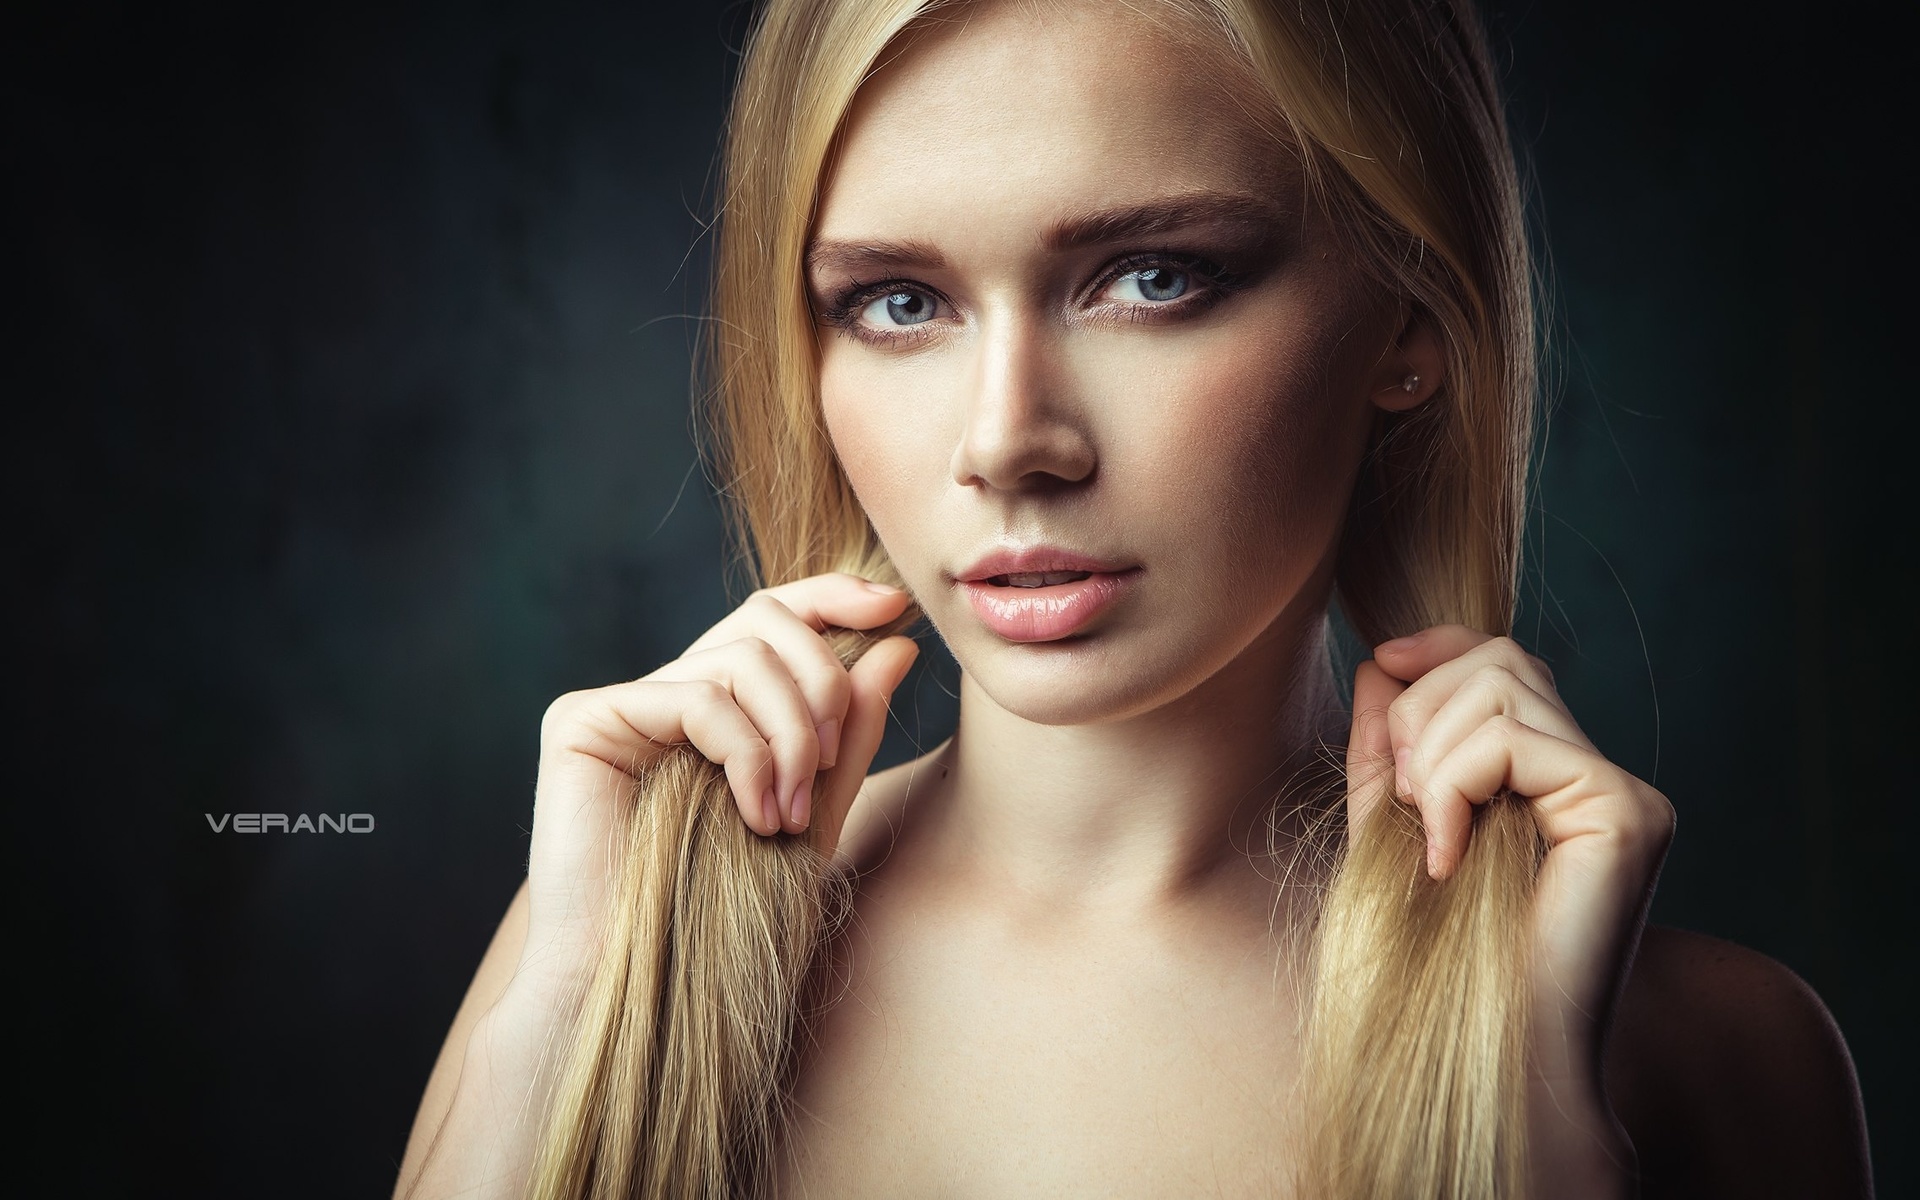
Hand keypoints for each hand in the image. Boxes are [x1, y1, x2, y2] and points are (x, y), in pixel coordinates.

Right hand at [519, 572, 920, 979]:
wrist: (654, 990)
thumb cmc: (731, 918)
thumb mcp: (816, 813)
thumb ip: (850, 732)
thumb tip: (898, 642)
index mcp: (717, 709)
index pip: (773, 618)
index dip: (831, 597)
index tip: (893, 610)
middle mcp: (665, 695)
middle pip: (761, 623)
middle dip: (821, 684)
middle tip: (830, 764)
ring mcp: (621, 706)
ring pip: (738, 661)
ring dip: (790, 737)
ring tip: (790, 816)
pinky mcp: (583, 721)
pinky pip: (693, 698)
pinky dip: (745, 755)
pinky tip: (755, 816)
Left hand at [1347, 625, 1675, 1184]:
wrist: (1484, 1053)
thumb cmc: (1435, 959)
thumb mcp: (1393, 829)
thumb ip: (1388, 747)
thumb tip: (1381, 660)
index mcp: (1555, 782)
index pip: (1505, 662)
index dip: (1440, 647)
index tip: (1382, 661)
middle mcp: (1603, 780)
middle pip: (1498, 661)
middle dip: (1417, 711)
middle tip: (1403, 800)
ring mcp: (1623, 793)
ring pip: (1501, 688)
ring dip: (1430, 756)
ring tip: (1427, 836)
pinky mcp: (1625, 811)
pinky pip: (1513, 741)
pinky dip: (1454, 787)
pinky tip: (1448, 858)